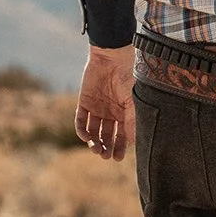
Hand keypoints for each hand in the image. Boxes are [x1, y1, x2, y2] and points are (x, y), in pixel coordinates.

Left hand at [75, 44, 134, 159]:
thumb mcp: (133, 101)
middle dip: (107, 148)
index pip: (122, 136)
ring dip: (94, 142)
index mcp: (125, 113)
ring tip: (96, 149)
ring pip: (94, 131)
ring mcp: (97, 108)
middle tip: (105, 156)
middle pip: (107, 136)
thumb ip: (133, 121)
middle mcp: (111, 113)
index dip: (121, 148)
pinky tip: (86, 137)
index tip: (118, 158)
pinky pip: (81, 120)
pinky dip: (82, 130)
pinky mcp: (84, 102)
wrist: (111, 58)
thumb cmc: (127, 77)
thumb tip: (134, 142)